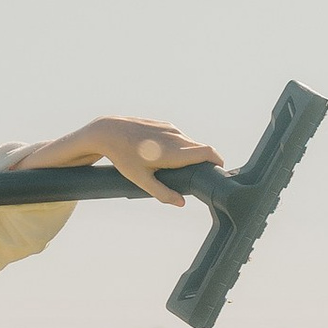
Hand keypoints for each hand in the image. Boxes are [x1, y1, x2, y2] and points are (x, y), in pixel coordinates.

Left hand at [14, 118, 222, 202]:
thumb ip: (162, 193)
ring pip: (189, 142)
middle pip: (200, 149)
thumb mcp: (141, 180)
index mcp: (173, 152)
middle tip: (196, 176)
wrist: (109, 132)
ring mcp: (170, 128)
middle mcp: (175, 137)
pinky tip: (166, 154)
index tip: (219, 171)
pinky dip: (179, 146)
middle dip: (203, 161)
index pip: (207, 152)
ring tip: (177, 167)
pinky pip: (179, 137)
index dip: (218, 161)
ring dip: (190, 154)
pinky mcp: (165, 124)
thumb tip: (181, 203)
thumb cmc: (123, 157)